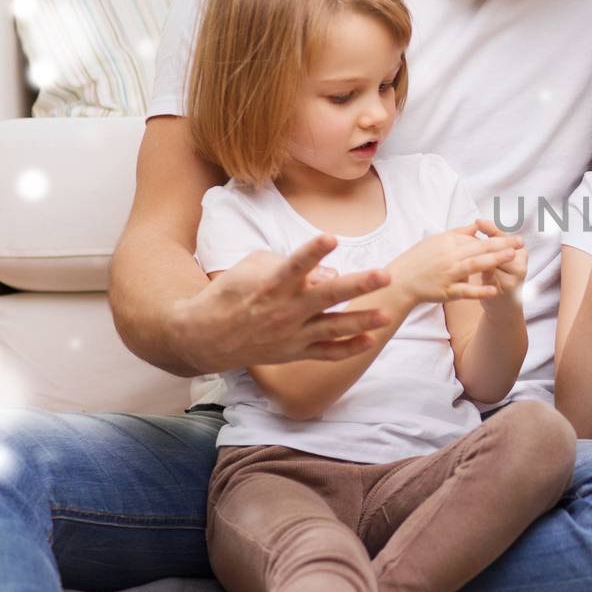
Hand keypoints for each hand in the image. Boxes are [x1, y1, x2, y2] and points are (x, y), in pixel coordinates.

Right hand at [175, 234, 392, 369]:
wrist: (204, 337)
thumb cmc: (230, 293)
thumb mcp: (251, 267)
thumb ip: (290, 263)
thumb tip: (330, 272)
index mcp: (271, 285)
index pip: (294, 265)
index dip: (312, 252)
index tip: (330, 237)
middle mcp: (284, 310)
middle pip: (326, 296)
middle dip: (357, 285)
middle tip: (384, 274)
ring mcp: (291, 334)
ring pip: (332, 328)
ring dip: (361, 321)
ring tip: (387, 314)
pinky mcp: (294, 352)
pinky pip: (326, 353)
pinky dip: (348, 349)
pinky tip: (370, 340)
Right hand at [388, 224, 518, 304]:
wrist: (400, 281)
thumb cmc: (418, 259)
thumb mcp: (436, 240)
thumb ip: (458, 234)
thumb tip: (476, 226)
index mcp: (448, 242)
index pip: (476, 239)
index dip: (497, 239)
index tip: (514, 238)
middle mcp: (449, 256)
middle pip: (479, 248)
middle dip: (502, 244)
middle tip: (521, 241)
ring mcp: (448, 273)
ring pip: (474, 265)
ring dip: (494, 260)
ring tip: (512, 256)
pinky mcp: (446, 291)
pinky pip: (465, 290)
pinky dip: (479, 290)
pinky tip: (494, 289)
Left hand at [470, 218, 527, 306]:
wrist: (502, 306)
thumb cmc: (497, 277)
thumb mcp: (497, 258)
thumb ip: (490, 241)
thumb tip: (478, 222)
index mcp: (520, 253)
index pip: (503, 237)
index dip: (491, 229)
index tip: (478, 221)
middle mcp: (521, 263)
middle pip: (500, 248)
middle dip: (483, 241)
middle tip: (469, 234)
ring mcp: (516, 277)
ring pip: (494, 263)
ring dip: (480, 259)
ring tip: (464, 253)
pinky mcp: (508, 289)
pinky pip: (491, 278)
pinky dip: (479, 274)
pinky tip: (467, 271)